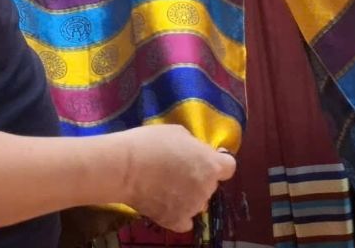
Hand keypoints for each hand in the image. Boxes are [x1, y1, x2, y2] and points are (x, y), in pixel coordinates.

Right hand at [119, 125, 235, 232]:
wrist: (125, 167)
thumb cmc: (152, 143)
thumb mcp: (179, 133)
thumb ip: (194, 146)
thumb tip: (196, 153)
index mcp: (211, 165)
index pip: (229, 167)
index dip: (218, 162)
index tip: (205, 158)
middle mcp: (207, 188)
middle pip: (210, 184)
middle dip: (199, 177)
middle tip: (178, 169)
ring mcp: (192, 207)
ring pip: (198, 202)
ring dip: (189, 195)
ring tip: (167, 186)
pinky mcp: (175, 221)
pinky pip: (185, 220)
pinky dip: (179, 213)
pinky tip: (166, 203)